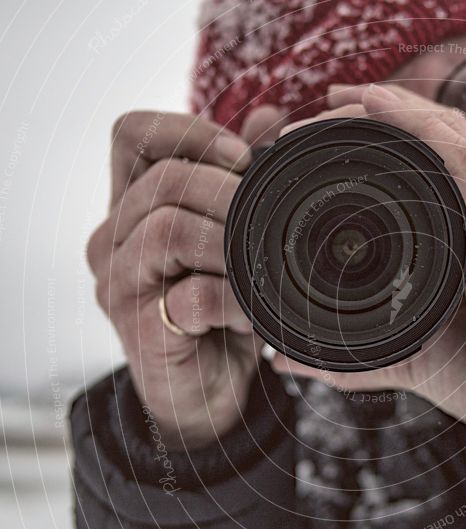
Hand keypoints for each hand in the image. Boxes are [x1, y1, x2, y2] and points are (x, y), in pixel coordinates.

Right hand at [88, 108, 286, 448]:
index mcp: (133, 205)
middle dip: (227, 193)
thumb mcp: (230, 237)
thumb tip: (267, 119)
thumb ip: (240, 179)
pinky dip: (232, 298)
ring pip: (168, 227)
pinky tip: (250, 313)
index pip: (133, 135)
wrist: (202, 389)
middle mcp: (114, 238)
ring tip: (256, 267)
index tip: (240, 156)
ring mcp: (120, 284)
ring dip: (229, 242)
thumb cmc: (216, 308)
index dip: (187, 131)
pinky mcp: (139, 327)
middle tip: (263, 221)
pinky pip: (187, 295)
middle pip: (162, 180)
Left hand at [270, 84, 465, 450]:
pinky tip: (379, 110)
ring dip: (388, 116)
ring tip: (335, 106)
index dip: (390, 129)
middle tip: (318, 110)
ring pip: (447, 140)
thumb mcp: (417, 356)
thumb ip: (354, 357)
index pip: (437, 155)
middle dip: (376, 112)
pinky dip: (422, 135)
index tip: (330, 124)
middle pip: (437, 133)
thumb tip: (287, 358)